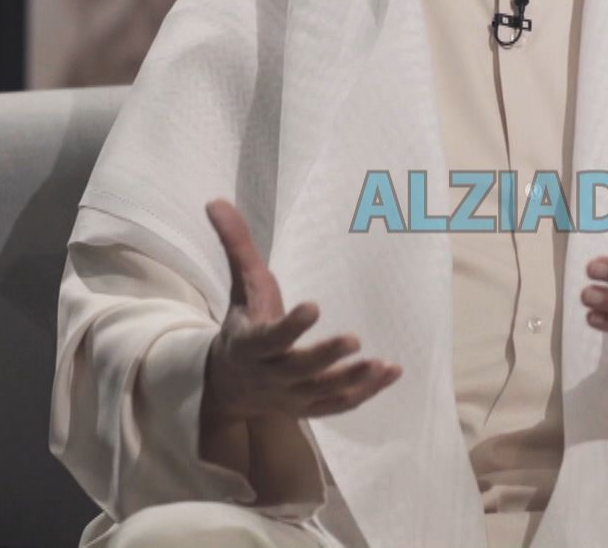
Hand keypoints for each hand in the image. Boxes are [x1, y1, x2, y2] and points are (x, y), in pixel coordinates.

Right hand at [201, 199, 401, 422]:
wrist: (231, 384)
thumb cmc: (245, 323)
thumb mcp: (241, 286)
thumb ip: (235, 245)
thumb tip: (216, 200)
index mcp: (251, 345)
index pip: (269, 338)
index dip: (290, 326)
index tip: (314, 306)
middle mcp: (270, 375)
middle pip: (298, 370)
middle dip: (324, 356)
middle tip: (354, 338)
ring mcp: (291, 396)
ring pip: (321, 393)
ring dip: (351, 380)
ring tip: (379, 363)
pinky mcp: (310, 408)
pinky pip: (339, 405)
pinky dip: (366, 392)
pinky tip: (392, 371)